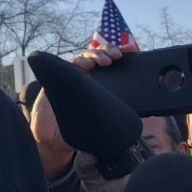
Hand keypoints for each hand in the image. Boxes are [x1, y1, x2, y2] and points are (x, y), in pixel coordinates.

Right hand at [30, 43, 138, 179]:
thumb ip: (113, 116)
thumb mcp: (101, 121)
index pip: (109, 63)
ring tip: (104, 60)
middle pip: (96, 56)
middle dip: (107, 51)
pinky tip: (85, 65)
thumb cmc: (77, 130)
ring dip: (93, 55)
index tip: (131, 51)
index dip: (120, 53)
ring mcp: (70, 77)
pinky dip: (76, 62)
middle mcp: (84, 77)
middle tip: (116, 55)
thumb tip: (137, 117)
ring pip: (83, 57)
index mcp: (98, 84)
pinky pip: (66, 65)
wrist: (54, 141)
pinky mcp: (56, 80)